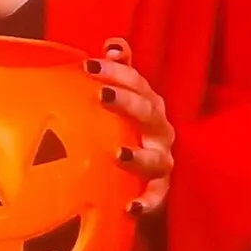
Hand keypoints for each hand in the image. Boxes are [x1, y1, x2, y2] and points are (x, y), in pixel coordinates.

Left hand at [84, 37, 174, 215]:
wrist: (145, 169)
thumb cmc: (129, 124)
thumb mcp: (125, 95)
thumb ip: (120, 67)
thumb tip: (113, 43)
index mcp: (150, 102)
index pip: (137, 81)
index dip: (116, 70)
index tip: (88, 65)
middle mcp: (160, 127)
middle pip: (148, 111)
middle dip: (127, 102)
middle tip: (103, 95)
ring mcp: (162, 158)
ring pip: (156, 157)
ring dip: (139, 156)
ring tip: (118, 154)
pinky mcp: (160, 188)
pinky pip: (158, 196)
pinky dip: (147, 202)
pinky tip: (131, 207)